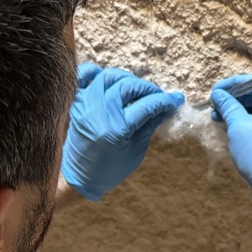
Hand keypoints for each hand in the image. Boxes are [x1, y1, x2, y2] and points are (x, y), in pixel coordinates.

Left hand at [61, 63, 184, 200]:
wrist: (79, 178)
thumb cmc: (109, 170)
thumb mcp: (136, 151)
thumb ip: (149, 125)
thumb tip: (166, 107)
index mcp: (116, 130)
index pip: (146, 105)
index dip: (164, 101)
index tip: (175, 100)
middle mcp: (98, 114)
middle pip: (127, 86)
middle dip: (147, 88)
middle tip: (157, 96)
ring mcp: (85, 106)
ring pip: (108, 77)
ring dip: (127, 79)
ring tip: (137, 89)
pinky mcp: (76, 104)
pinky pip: (84, 77)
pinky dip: (97, 73)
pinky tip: (109, 80)